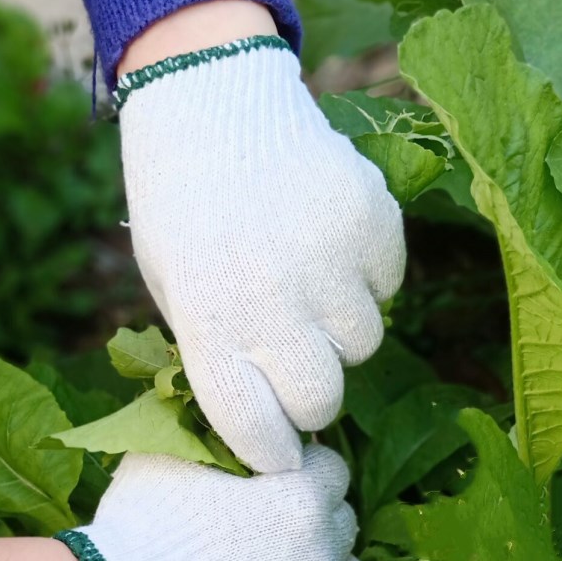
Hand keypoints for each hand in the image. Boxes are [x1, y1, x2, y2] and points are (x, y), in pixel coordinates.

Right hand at [59, 445, 372, 560]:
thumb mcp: (171, 455)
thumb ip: (218, 432)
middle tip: (271, 525)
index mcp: (299, 496)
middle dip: (312, 513)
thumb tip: (234, 415)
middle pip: (341, 516)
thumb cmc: (141, 526)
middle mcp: (322, 549)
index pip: (332, 468)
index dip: (302, 469)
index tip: (277, 479)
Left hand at [119, 39, 405, 471]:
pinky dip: (366, 278)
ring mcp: (328, 257)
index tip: (280, 454)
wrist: (212, 106)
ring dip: (340, 332)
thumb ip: (217, 353)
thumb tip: (267, 408)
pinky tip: (329, 244)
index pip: (252, 427)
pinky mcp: (373, 219)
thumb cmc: (180, 209)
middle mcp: (270, 297)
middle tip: (299, 365)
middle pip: (322, 399)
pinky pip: (389, 284)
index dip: (270, 452)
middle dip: (312, 396)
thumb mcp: (172, 289)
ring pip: (364, 345)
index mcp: (207, 319)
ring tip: (310, 286)